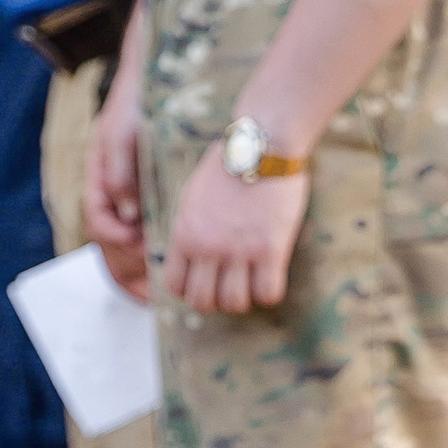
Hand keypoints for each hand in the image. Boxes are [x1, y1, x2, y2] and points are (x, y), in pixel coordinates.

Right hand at [83, 54, 150, 297]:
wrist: (155, 77)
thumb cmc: (136, 102)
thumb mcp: (125, 133)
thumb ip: (121, 172)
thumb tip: (127, 216)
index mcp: (99, 178)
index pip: (100, 221)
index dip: (117, 243)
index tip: (141, 252)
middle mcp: (110, 192)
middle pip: (110, 244)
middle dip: (128, 272)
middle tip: (152, 295)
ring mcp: (127, 196)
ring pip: (125, 244)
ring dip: (139, 269)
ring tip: (160, 292)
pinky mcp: (147, 197)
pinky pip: (144, 234)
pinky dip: (153, 253)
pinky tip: (173, 265)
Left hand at [160, 141, 309, 314]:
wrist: (262, 144)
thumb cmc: (228, 165)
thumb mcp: (192, 198)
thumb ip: (189, 229)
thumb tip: (190, 255)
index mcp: (184, 234)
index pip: (175, 286)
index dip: (190, 290)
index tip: (205, 282)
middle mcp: (207, 247)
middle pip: (202, 302)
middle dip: (215, 301)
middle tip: (229, 286)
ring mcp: (239, 251)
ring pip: (235, 303)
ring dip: (244, 298)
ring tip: (251, 281)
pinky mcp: (271, 249)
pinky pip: (268, 293)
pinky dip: (270, 291)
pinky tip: (271, 275)